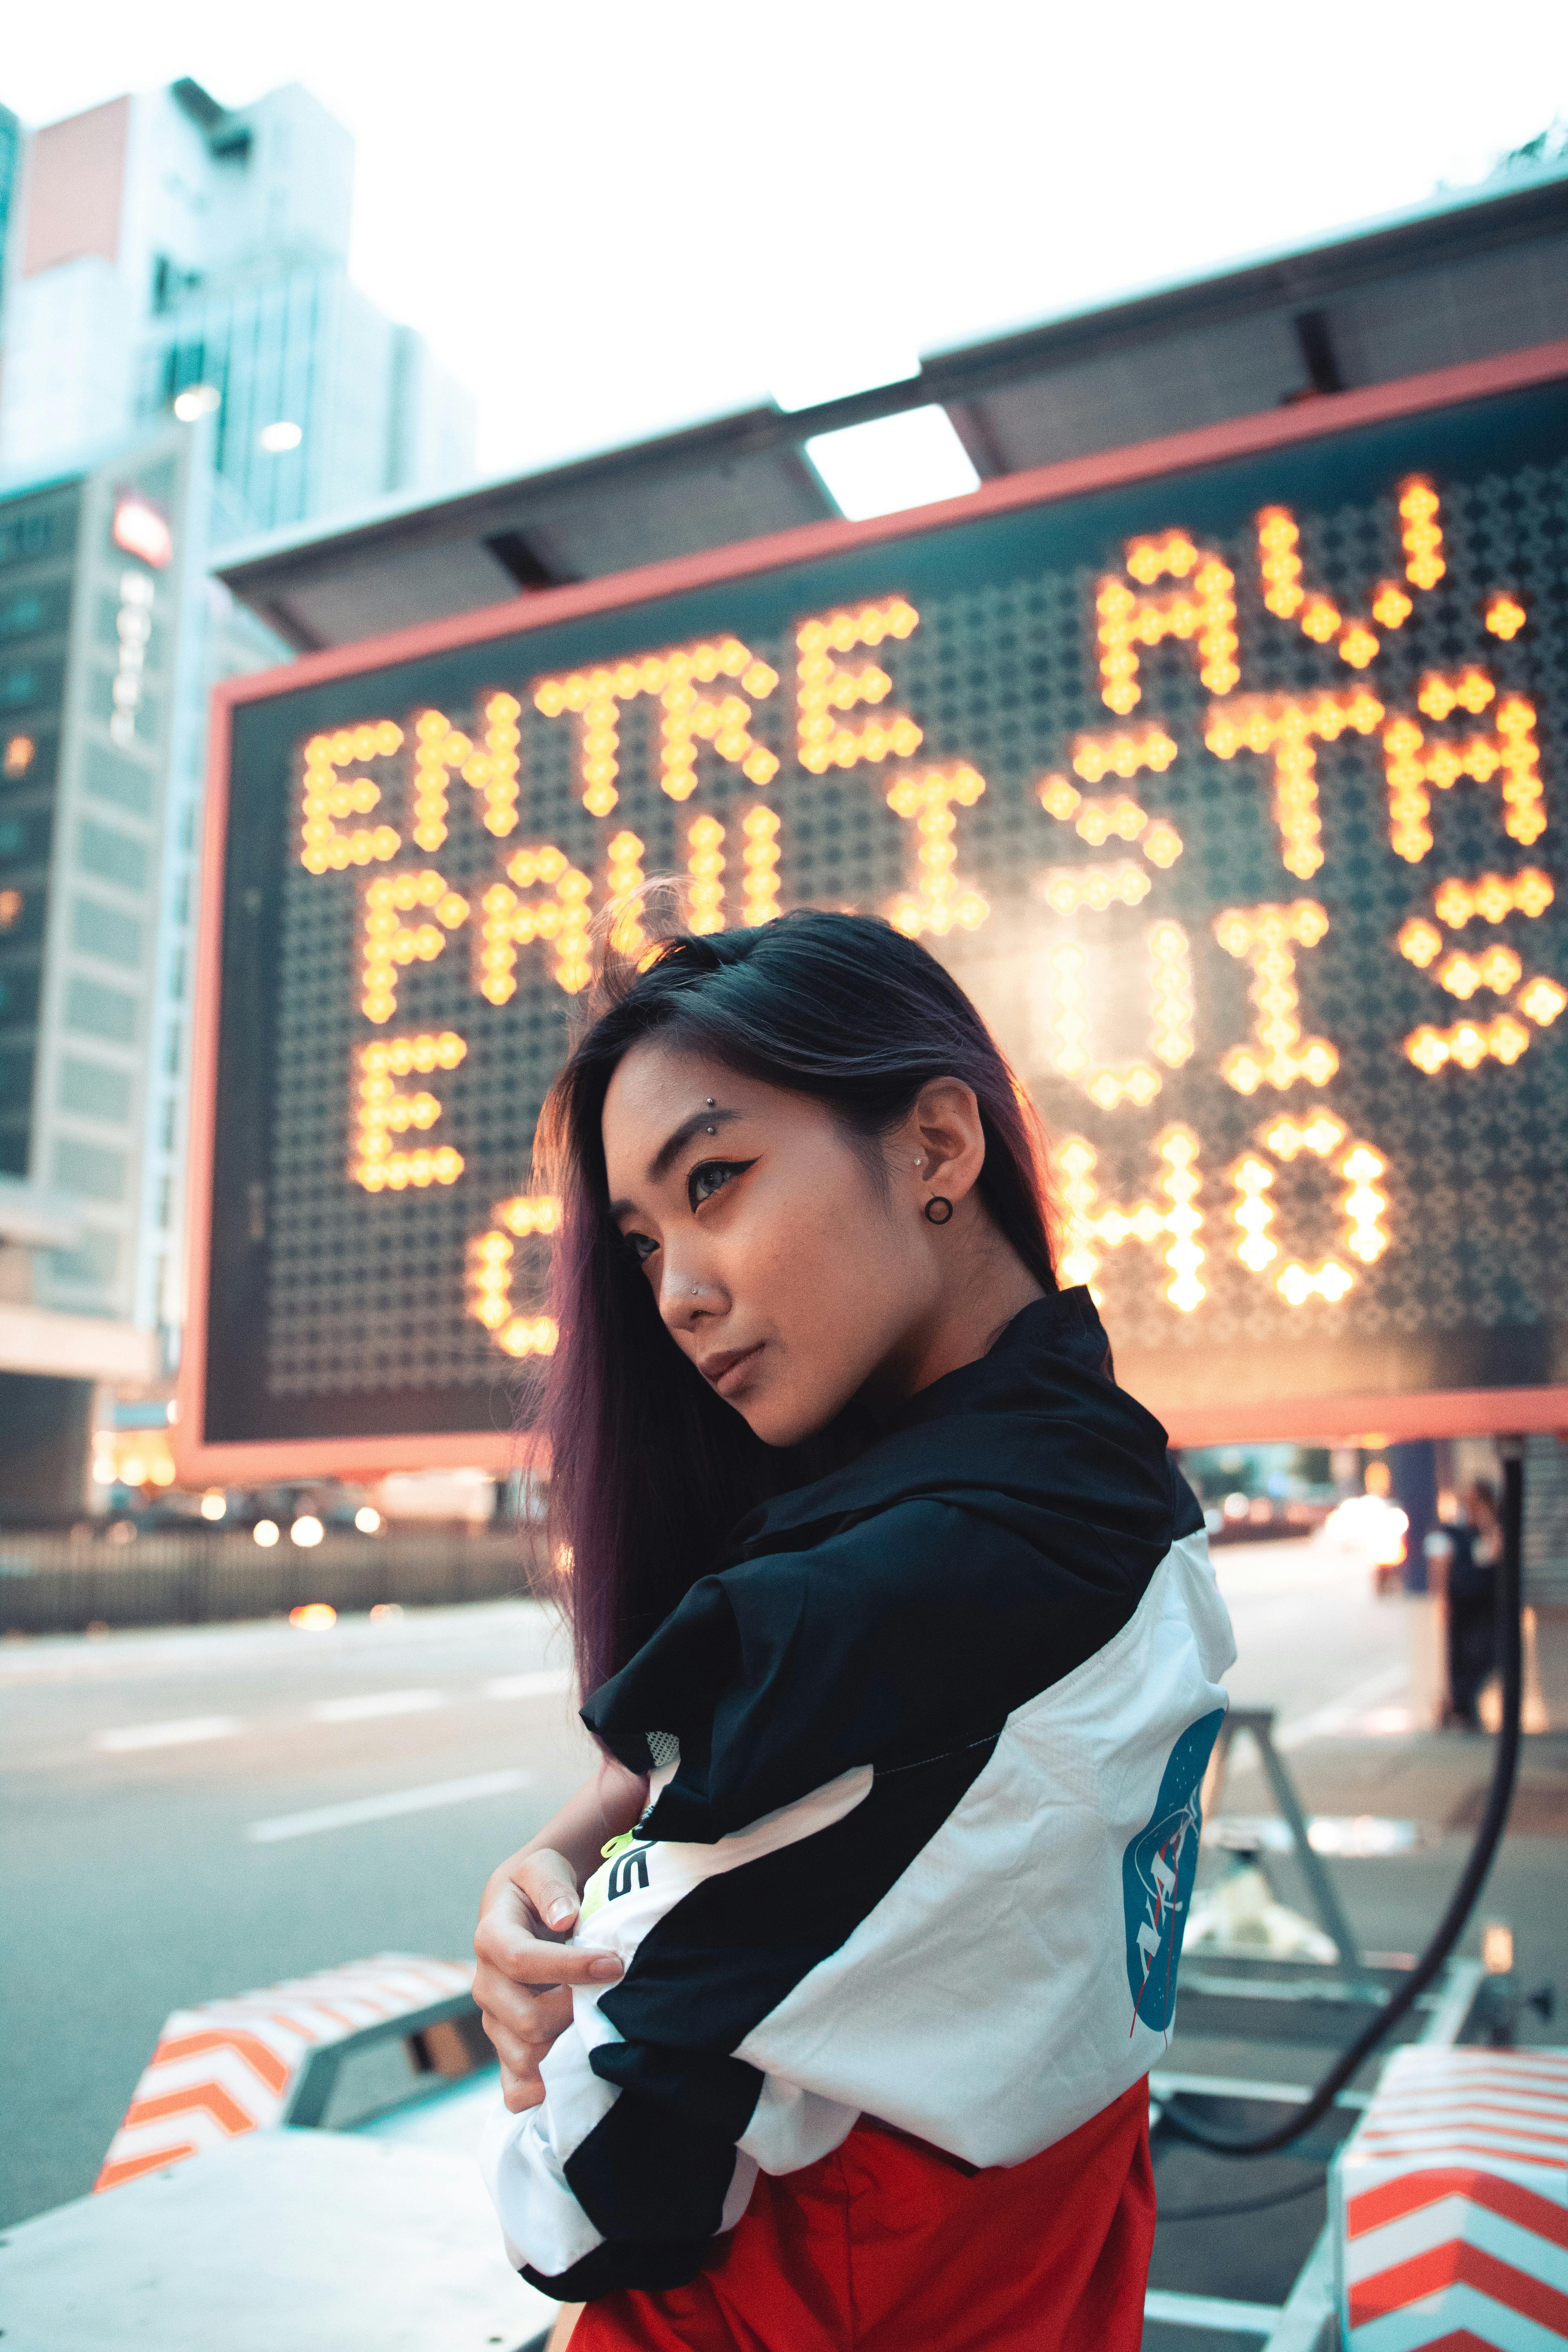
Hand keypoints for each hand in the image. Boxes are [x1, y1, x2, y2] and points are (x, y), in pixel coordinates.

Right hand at [473, 1844, 625, 2112]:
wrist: (525, 1904)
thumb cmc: (539, 1882)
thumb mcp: (543, 1867)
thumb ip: (553, 1889)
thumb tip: (565, 1918)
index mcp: (491, 1937)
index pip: (522, 1960)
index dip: (569, 1967)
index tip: (614, 1964)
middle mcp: (487, 1983)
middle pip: (524, 2020)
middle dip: (573, 2014)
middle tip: (611, 1998)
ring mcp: (495, 2019)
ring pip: (523, 2056)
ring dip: (565, 2050)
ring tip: (600, 2030)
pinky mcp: (507, 2042)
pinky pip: (514, 2084)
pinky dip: (538, 2093)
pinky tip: (567, 2085)